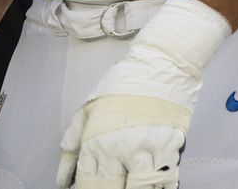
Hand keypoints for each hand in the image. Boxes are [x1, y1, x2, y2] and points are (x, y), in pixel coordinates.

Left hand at [57, 0, 230, 188]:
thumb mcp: (88, 110)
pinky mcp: (173, 144)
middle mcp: (120, 151)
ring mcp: (148, 149)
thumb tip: (64, 181)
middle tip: (119, 184)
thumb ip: (72, 147)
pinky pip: (169, 179)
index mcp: (95, 144)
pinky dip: (164, 186)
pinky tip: (158, 185)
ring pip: (143, 188)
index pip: (89, 186)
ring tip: (137, 184)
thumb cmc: (125, 82)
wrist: (164, 60)